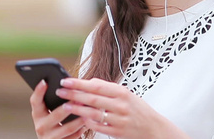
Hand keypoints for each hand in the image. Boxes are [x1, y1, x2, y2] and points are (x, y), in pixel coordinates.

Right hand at [29, 80, 85, 138]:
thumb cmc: (51, 123)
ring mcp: (50, 137)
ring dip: (79, 119)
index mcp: (37, 115)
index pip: (35, 101)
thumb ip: (53, 101)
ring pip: (68, 128)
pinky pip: (73, 137)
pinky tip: (88, 123)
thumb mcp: (47, 112)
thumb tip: (67, 85)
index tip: (44, 81)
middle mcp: (41, 126)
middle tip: (79, 98)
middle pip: (56, 115)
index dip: (39, 91)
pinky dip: (81, 129)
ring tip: (88, 111)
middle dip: (69, 106)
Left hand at [56, 78, 189, 138]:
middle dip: (74, 95)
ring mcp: (120, 120)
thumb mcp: (125, 94)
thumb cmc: (137, 108)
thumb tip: (86, 82)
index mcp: (122, 92)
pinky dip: (87, 123)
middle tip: (60, 92)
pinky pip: (98, 127)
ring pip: (93, 114)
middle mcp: (121, 105)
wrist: (154, 128)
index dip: (79, 83)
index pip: (96, 86)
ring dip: (77, 109)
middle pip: (92, 99)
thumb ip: (106, 87)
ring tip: (65, 106)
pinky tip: (79, 119)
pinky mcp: (118, 132)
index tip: (65, 81)